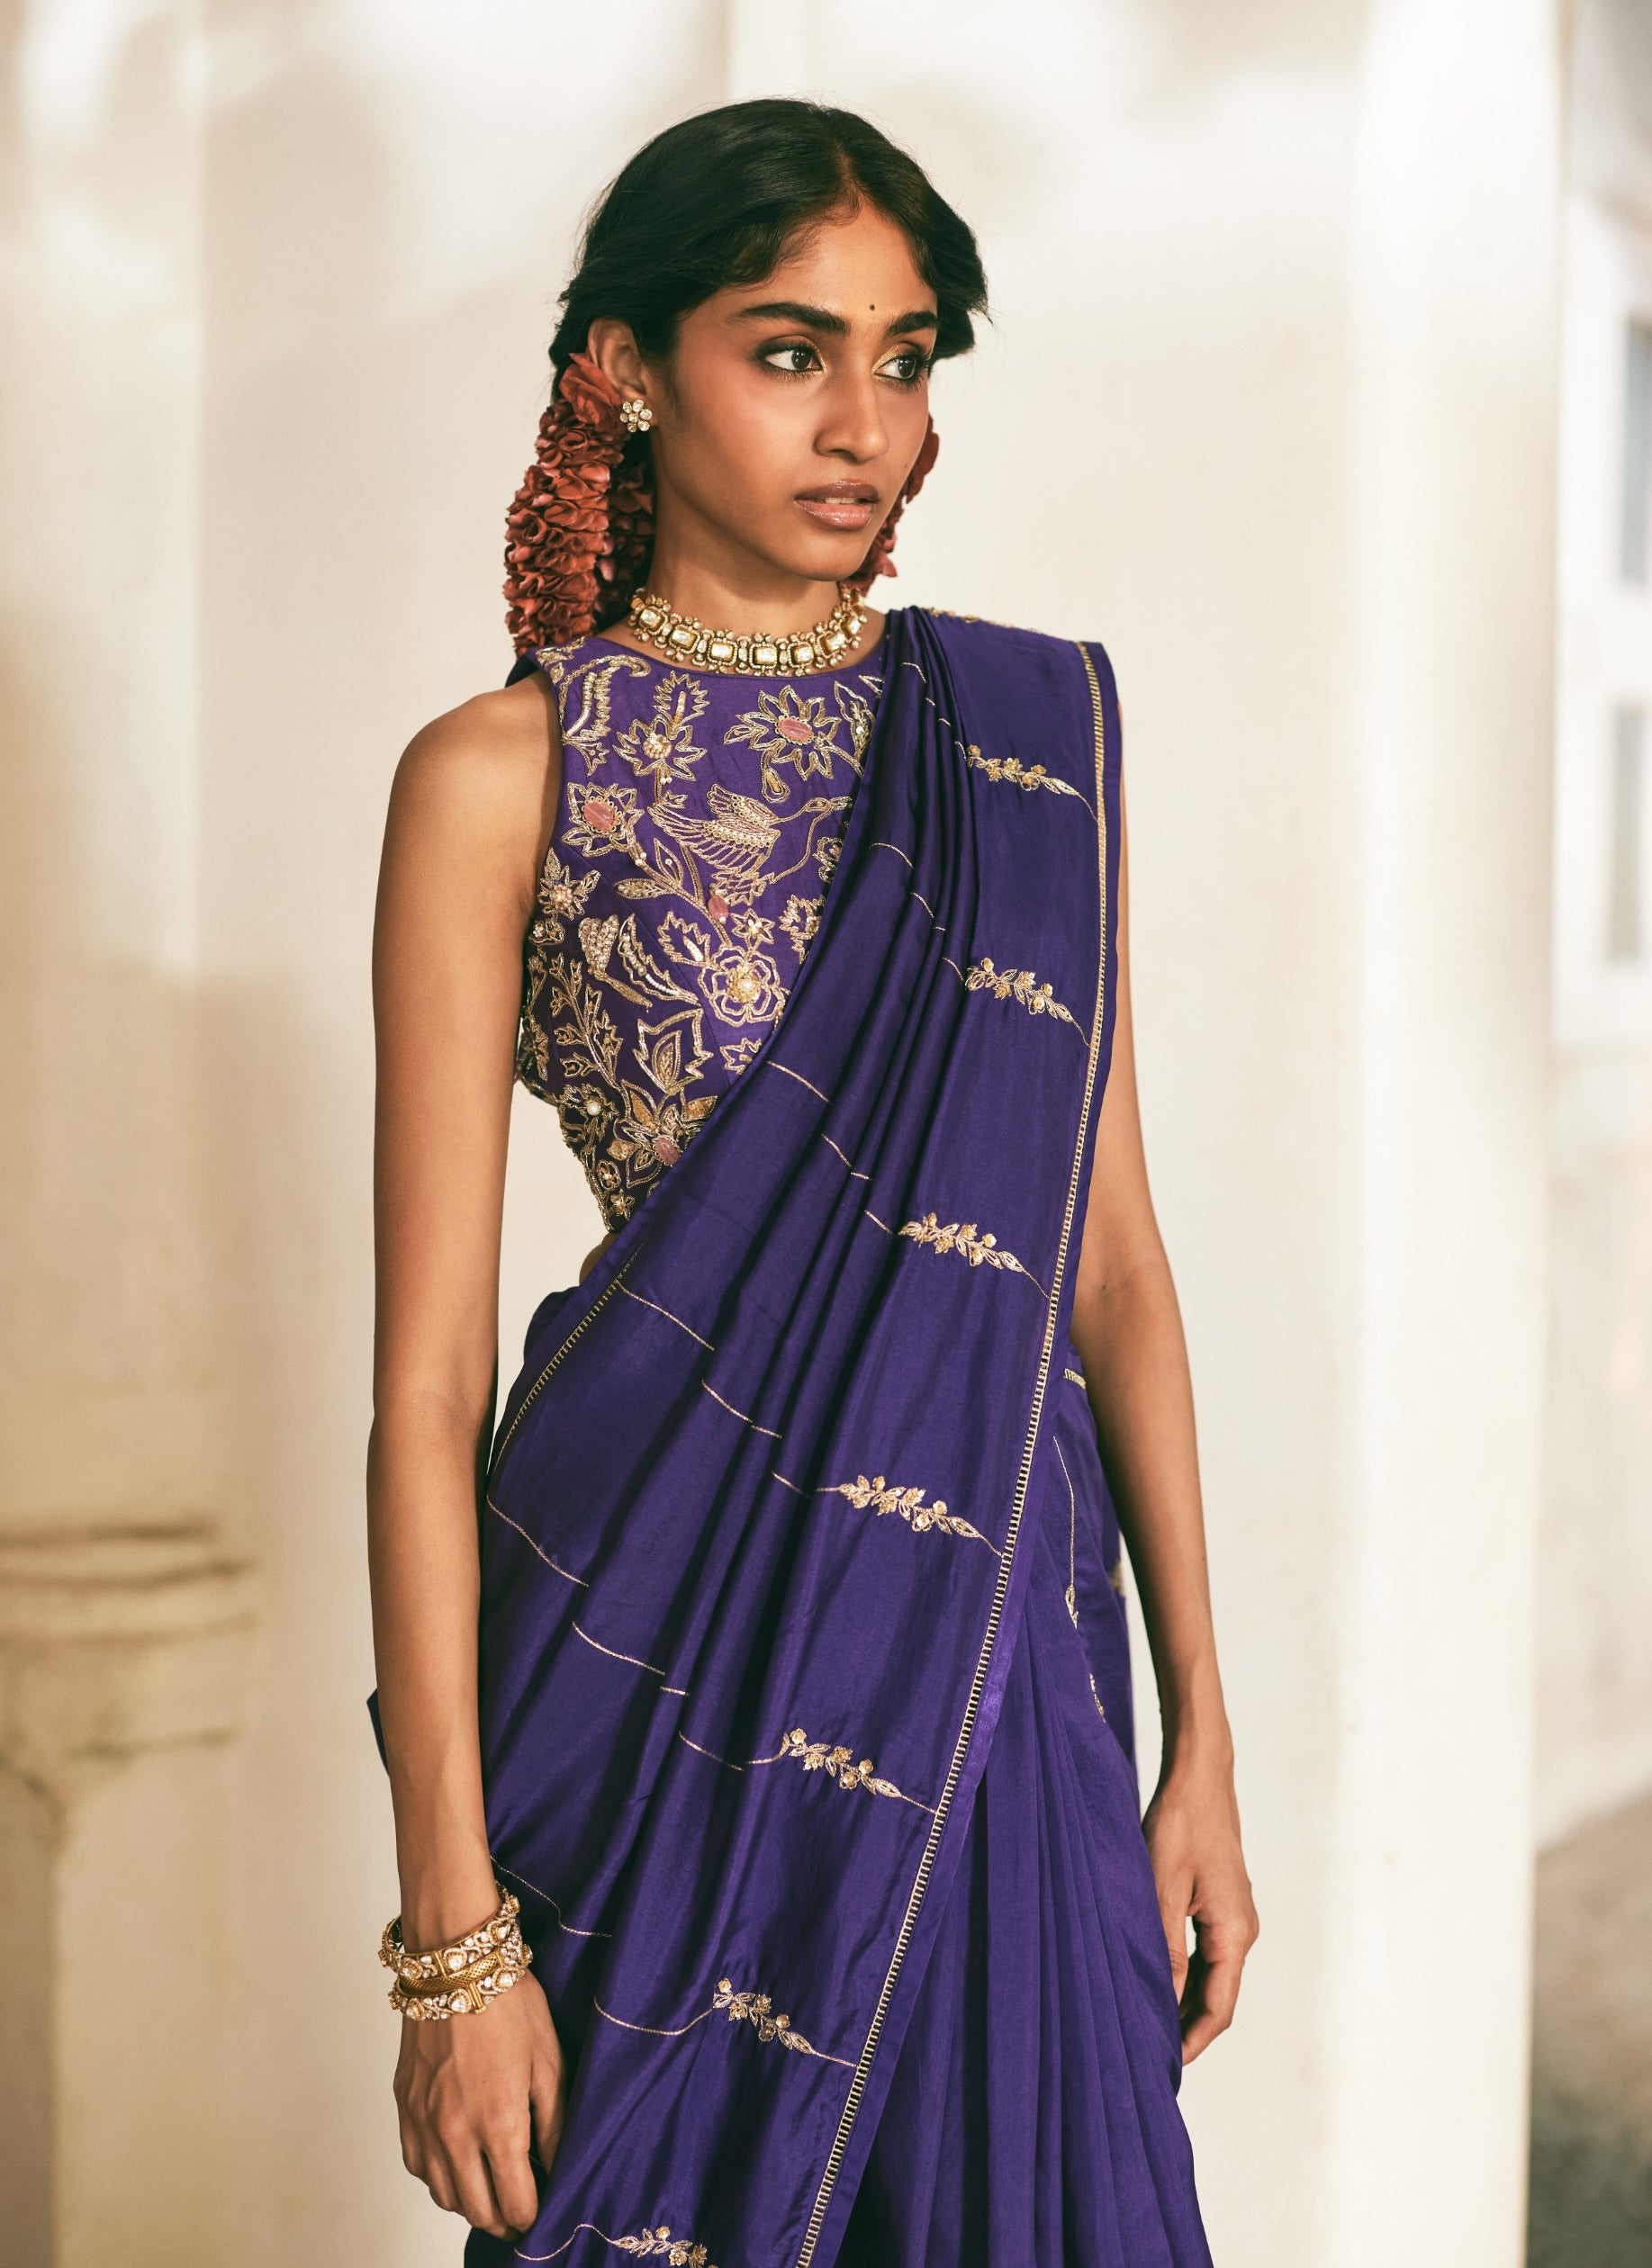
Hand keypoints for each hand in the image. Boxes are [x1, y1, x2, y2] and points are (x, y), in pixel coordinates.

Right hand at [394, 1971, 565, 2237]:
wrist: (457, 1964)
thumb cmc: (510, 2004)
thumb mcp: (550, 2061)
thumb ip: (555, 2124)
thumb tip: (558, 2167)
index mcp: (498, 2124)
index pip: (516, 2204)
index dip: (535, 2215)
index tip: (545, 2207)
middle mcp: (455, 2133)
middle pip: (477, 2211)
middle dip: (504, 2219)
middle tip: (522, 2208)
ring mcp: (424, 2123)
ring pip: (444, 2195)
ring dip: (470, 2202)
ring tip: (493, 2186)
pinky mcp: (404, 2108)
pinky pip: (417, 2166)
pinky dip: (438, 2177)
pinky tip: (459, 2160)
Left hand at [1142, 1765, 1258, 2061]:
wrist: (1201, 1776)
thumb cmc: (1179, 1824)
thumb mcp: (1162, 1888)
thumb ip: (1166, 1948)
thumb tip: (1165, 2003)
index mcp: (1235, 1934)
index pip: (1218, 2009)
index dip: (1191, 2042)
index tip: (1162, 2067)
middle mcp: (1243, 1931)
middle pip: (1218, 1998)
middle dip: (1187, 2029)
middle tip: (1147, 2053)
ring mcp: (1235, 1916)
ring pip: (1212, 1977)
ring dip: (1185, 2002)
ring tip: (1147, 2024)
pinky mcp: (1223, 1902)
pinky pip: (1207, 1952)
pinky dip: (1186, 1973)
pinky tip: (1158, 1979)